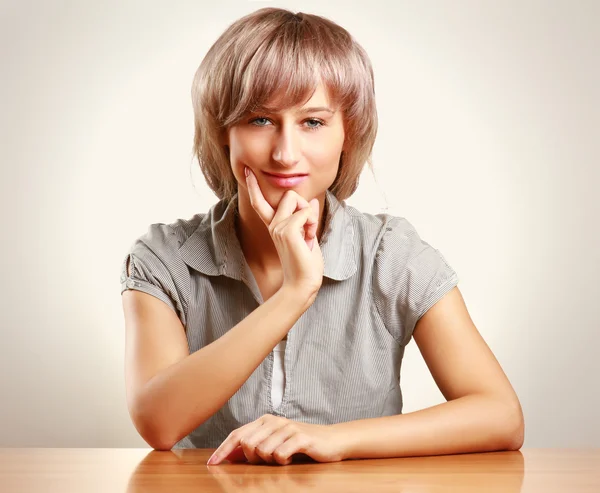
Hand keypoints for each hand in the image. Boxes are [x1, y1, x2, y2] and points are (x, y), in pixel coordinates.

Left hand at [207, 414, 344, 464]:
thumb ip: (253, 448)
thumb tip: (228, 456)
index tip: (211, 464)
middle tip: (267, 461)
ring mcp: (287, 427)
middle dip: (251, 459)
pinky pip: (280, 454)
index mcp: (264, 420)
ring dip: (270, 461)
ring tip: (282, 458)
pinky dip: (282, 461)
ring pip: (262, 451)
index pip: (237, 435)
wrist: (331, 441)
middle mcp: (274, 421)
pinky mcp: (300, 437)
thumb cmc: (299, 444)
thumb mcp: (274, 444)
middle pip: (247, 444)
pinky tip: (290, 458)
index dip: (222, 450)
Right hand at [244, 166, 323, 298]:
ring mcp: (278, 228)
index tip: (247, 170)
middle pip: (290, 194)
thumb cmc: (306, 265)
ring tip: (308, 238)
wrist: (302, 285)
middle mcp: (273, 225)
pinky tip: (308, 240)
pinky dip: (312, 223)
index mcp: (274, 226)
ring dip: (310, 217)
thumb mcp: (307, 236)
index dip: (253, 186)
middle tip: (308, 230)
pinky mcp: (286, 231)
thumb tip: (312, 200)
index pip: (260, 202)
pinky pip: (306, 212)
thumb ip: (307, 218)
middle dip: (306, 206)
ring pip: (298, 200)